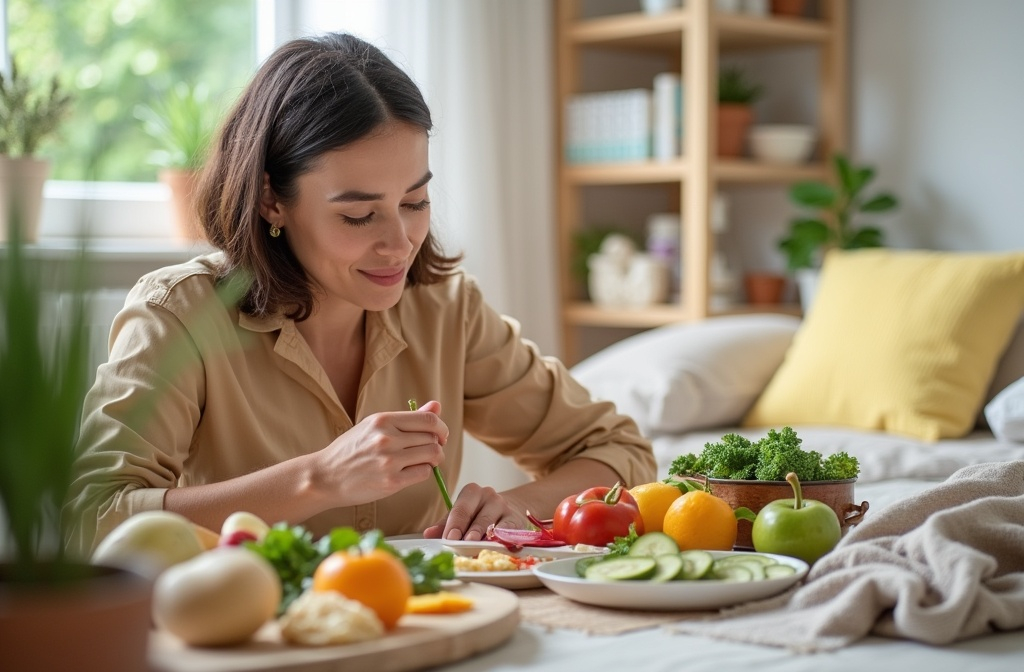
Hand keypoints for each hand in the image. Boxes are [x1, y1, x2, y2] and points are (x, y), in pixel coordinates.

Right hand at [313, 400, 448, 507]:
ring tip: (423, 462)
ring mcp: (389, 461)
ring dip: (434, 460)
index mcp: (384, 420)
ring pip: (433, 455)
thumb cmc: (351, 450)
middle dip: (437, 445)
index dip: (441, 427)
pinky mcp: (391, 482)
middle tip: (429, 452)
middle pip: (433, 438)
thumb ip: (407, 417)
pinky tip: (412, 472)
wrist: (325, 476)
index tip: (440, 435)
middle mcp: (387, 438)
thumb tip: (437, 406)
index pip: (429, 419)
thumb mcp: (374, 426)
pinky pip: (423, 473)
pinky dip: (423, 472)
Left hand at [422, 484, 528, 540]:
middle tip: (464, 545)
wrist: (503, 511)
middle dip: (471, 533)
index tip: (449, 539)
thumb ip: (444, 525)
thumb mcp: (459, 516)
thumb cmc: (476, 514)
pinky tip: (499, 550)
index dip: (455, 525)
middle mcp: (489, 496)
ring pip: (495, 526)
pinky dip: (504, 542)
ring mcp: (505, 507)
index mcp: (471, 492)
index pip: (461, 509)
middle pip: (479, 517)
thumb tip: (428, 534)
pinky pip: (510, 533)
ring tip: (479, 551)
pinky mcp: (516, 521)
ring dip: (487, 540)